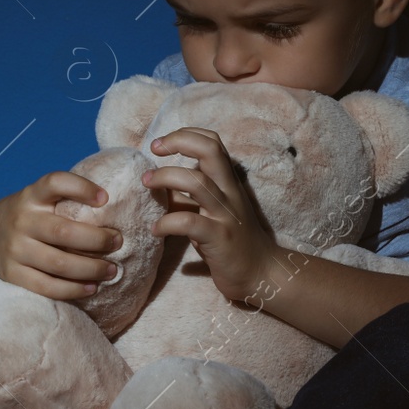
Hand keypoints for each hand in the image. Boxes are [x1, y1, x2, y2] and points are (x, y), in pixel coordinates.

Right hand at [0, 171, 122, 298]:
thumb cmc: (32, 216)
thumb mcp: (41, 199)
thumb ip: (67, 199)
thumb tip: (116, 206)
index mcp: (32, 196)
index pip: (54, 183)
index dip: (80, 188)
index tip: (104, 198)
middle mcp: (21, 220)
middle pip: (63, 231)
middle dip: (97, 239)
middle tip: (117, 242)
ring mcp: (15, 249)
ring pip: (58, 263)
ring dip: (90, 269)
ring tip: (111, 270)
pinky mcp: (12, 274)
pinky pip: (47, 286)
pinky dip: (73, 289)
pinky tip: (92, 288)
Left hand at [141, 128, 278, 303]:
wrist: (261, 274)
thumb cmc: (231, 241)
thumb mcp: (211, 211)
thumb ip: (189, 195)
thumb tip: (157, 182)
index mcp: (228, 182)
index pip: (212, 141)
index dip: (186, 134)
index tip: (162, 144)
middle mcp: (229, 192)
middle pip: (209, 150)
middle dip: (178, 141)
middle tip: (154, 150)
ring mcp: (225, 214)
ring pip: (197, 182)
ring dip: (165, 178)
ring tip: (147, 184)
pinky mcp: (219, 238)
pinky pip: (189, 222)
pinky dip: (166, 223)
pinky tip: (156, 229)